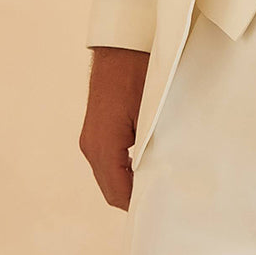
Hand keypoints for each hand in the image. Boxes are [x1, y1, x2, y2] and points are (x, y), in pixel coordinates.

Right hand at [79, 46, 150, 209]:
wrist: (122, 43)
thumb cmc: (141, 71)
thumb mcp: (152, 111)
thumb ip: (153, 146)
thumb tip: (163, 175)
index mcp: (104, 144)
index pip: (118, 193)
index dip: (139, 205)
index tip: (161, 211)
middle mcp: (91, 145)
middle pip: (111, 189)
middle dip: (134, 198)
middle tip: (164, 202)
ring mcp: (91, 137)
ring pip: (109, 176)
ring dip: (129, 183)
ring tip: (159, 184)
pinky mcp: (96, 129)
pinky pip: (109, 160)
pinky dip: (124, 169)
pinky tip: (147, 165)